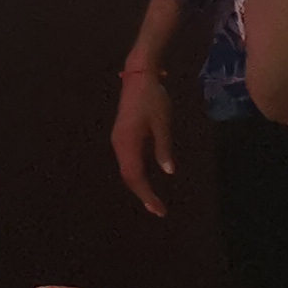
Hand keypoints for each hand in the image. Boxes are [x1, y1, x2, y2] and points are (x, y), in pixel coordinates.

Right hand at [109, 71, 175, 215]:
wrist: (139, 77)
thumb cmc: (153, 99)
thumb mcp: (162, 124)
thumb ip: (163, 148)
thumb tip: (169, 172)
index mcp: (128, 142)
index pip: (135, 176)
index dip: (147, 194)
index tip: (159, 209)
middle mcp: (119, 144)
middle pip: (128, 176)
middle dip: (143, 194)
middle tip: (158, 210)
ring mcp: (119, 140)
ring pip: (126, 170)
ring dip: (139, 186)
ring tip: (153, 200)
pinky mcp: (122, 136)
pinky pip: (127, 161)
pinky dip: (136, 175)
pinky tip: (146, 180)